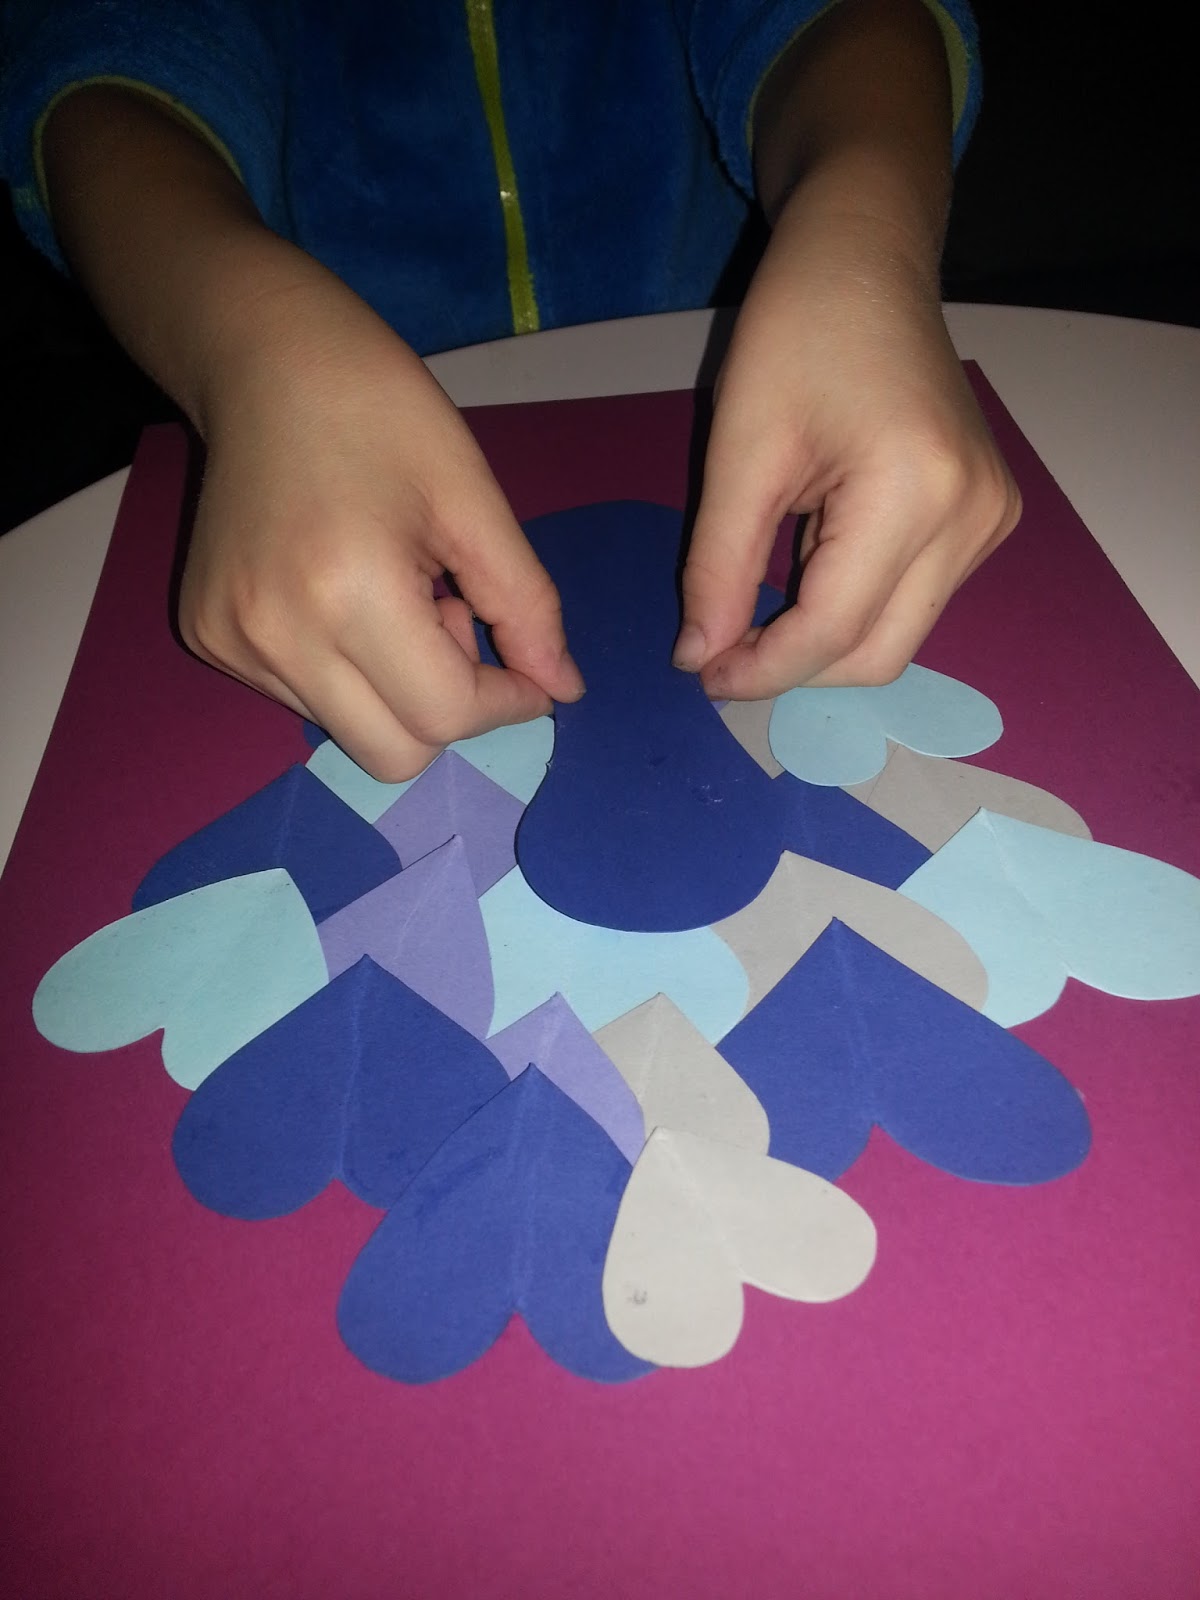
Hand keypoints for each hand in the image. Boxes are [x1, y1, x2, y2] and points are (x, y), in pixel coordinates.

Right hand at [180, 270, 582, 778]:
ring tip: (394, 592)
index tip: (530, 669)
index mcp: (347, 594)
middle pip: (393, 754)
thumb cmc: (381, 410)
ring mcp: (231, 644)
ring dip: (396, 689)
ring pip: (349, 732)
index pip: (444, 715)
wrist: (261, 359)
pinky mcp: (207, 638)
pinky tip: (344, 592)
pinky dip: (347, 671)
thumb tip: (563, 691)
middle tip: (451, 617)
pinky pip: (303, 700)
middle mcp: (275, 637)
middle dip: (447, 708)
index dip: (506, 702)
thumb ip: (526, 606)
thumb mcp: (473, 499)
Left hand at [675, 202, 1020, 698]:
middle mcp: (972, 518)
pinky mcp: (988, 517)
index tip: (699, 675)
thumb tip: (699, 659)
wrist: (867, 256)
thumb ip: (718, 567)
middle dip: (795, 670)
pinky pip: (916, 598)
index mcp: (915, 492)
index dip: (761, 670)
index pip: (834, 630)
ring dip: (823, 640)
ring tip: (759, 604)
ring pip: (899, 635)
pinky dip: (854, 607)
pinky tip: (810, 567)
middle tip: (720, 655)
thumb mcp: (740, 451)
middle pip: (878, 654)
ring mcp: (990, 520)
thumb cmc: (796, 330)